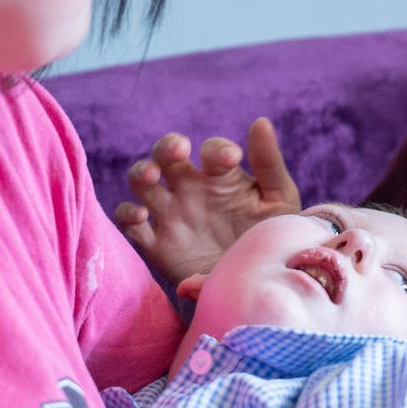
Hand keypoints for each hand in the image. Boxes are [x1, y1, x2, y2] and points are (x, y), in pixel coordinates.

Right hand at [113, 117, 301, 282]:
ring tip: (151, 176)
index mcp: (221, 177)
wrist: (256, 286)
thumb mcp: (278, 200)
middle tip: (179, 149)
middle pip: (166, 155)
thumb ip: (269, 163)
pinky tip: (141, 215)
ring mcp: (171, 215)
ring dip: (140, 172)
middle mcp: (191, 190)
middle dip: (167, 147)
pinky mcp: (157, 245)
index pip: (212, 151)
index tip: (231, 159)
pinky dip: (127, 215)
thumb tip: (260, 121)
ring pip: (142, 182)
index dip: (217, 150)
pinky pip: (131, 224)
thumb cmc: (270, 238)